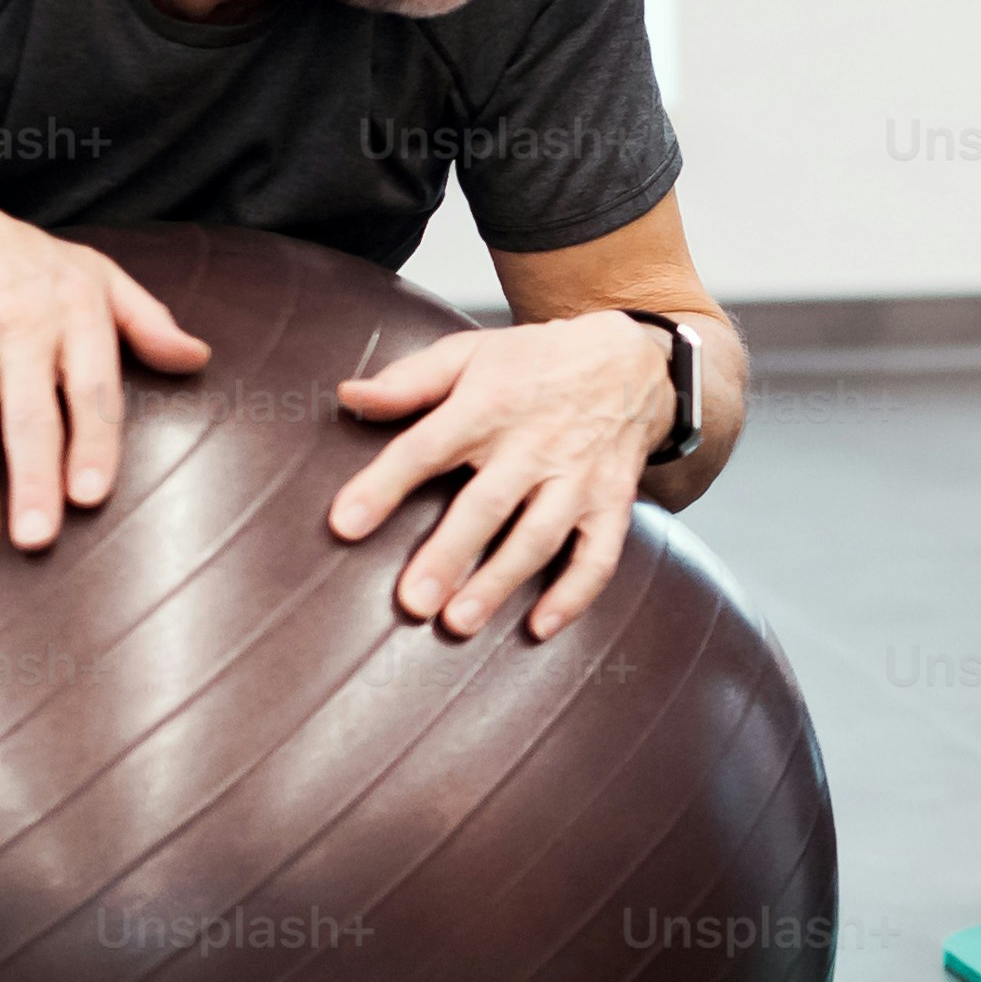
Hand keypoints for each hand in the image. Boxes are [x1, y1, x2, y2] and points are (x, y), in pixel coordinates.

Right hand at [0, 192, 209, 551]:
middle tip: (37, 539)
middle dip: (33, 479)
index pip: (92, 388)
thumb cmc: (25, 268)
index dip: (93, 443)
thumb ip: (147, 322)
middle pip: (29, 415)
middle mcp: (18, 325)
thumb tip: (199, 360)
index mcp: (75, 312)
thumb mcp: (94, 276)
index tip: (91, 497)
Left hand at [327, 311, 682, 640]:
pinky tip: (540, 627)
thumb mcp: (471, 354)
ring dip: (500, 582)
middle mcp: (535, 445)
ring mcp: (578, 478)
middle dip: (450, 554)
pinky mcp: (612, 503)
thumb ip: (409, 380)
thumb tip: (349, 394)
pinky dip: (574, 594)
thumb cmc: (539, 363)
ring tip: (459, 622)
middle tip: (413, 600)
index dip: (384, 485)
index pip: (426, 447)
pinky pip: (599, 555)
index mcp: (490, 405)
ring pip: (538, 537)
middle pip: (486, 505)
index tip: (345, 524)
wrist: (635, 361)